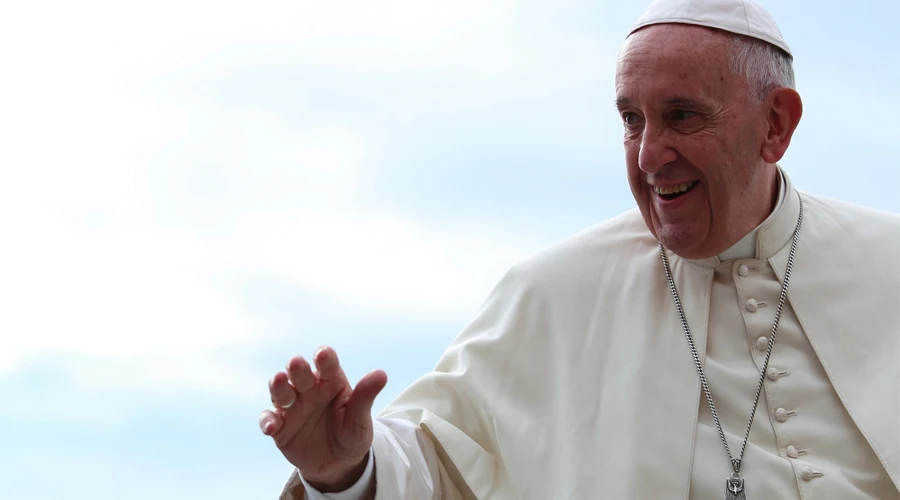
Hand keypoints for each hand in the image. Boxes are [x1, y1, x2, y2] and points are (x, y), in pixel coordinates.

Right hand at [259, 346, 387, 490]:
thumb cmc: (352, 433)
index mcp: (331, 381)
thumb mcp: (361, 418)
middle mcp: (309, 390)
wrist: (339, 464)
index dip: (324, 358)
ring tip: (279, 380)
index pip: (327, 365)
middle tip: (296, 363)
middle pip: (300, 374)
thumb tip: (381, 374)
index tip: (323, 354)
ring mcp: (293, 407)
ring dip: (278, 386)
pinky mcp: (280, 427)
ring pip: (281, 392)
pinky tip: (271, 426)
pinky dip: (268, 421)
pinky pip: (270, 420)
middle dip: (297, 368)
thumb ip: (366, 396)